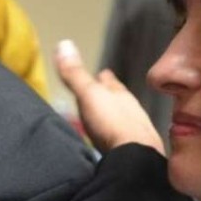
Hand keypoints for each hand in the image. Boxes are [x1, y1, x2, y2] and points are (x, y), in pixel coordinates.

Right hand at [55, 40, 163, 154]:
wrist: (135, 157)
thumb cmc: (111, 122)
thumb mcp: (88, 94)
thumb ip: (75, 74)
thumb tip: (63, 43)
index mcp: (119, 94)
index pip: (110, 81)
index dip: (103, 76)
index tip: (100, 73)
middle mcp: (131, 109)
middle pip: (118, 98)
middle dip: (109, 95)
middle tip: (99, 94)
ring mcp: (136, 129)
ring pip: (123, 116)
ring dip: (113, 115)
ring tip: (103, 117)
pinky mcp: (136, 148)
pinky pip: (124, 136)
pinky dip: (116, 134)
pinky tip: (110, 139)